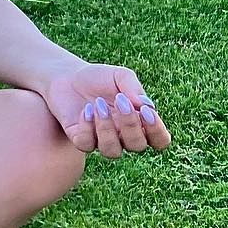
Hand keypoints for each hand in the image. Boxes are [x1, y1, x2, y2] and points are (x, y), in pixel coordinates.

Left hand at [40, 61, 170, 158]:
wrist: (67, 76)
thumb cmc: (99, 78)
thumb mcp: (119, 76)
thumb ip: (134, 88)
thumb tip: (147, 106)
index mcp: (139, 123)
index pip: (159, 140)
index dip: (157, 131)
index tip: (145, 110)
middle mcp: (123, 136)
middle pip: (137, 146)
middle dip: (130, 124)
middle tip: (120, 100)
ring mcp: (101, 140)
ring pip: (112, 151)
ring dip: (107, 128)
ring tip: (98, 104)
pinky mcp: (81, 139)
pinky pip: (87, 144)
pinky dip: (87, 127)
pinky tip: (86, 110)